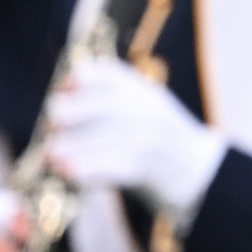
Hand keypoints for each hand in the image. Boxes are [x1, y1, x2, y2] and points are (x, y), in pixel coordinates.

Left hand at [46, 58, 226, 216]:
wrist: (202, 177)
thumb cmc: (163, 146)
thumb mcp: (146, 111)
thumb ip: (113, 104)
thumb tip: (59, 105)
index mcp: (145, 93)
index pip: (111, 75)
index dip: (83, 78)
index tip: (64, 86)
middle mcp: (148, 111)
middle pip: (102, 105)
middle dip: (70, 113)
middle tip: (50, 125)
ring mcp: (149, 138)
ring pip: (101, 137)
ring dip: (70, 147)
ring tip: (50, 156)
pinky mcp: (146, 168)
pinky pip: (109, 165)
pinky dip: (84, 169)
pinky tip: (67, 173)